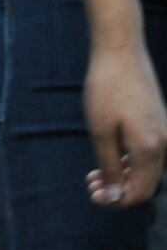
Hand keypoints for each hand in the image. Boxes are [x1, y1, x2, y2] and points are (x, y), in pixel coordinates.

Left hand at [83, 40, 166, 208]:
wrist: (120, 49)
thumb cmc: (106, 87)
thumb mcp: (100, 129)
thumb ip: (109, 166)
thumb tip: (116, 196)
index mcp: (150, 147)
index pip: (140, 191)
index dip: (118, 200)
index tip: (95, 197)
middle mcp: (164, 142)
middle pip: (145, 182)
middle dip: (118, 188)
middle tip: (90, 185)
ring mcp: (164, 130)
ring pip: (146, 167)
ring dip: (122, 174)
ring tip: (94, 175)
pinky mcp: (159, 120)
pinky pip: (147, 150)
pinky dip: (129, 159)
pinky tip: (109, 157)